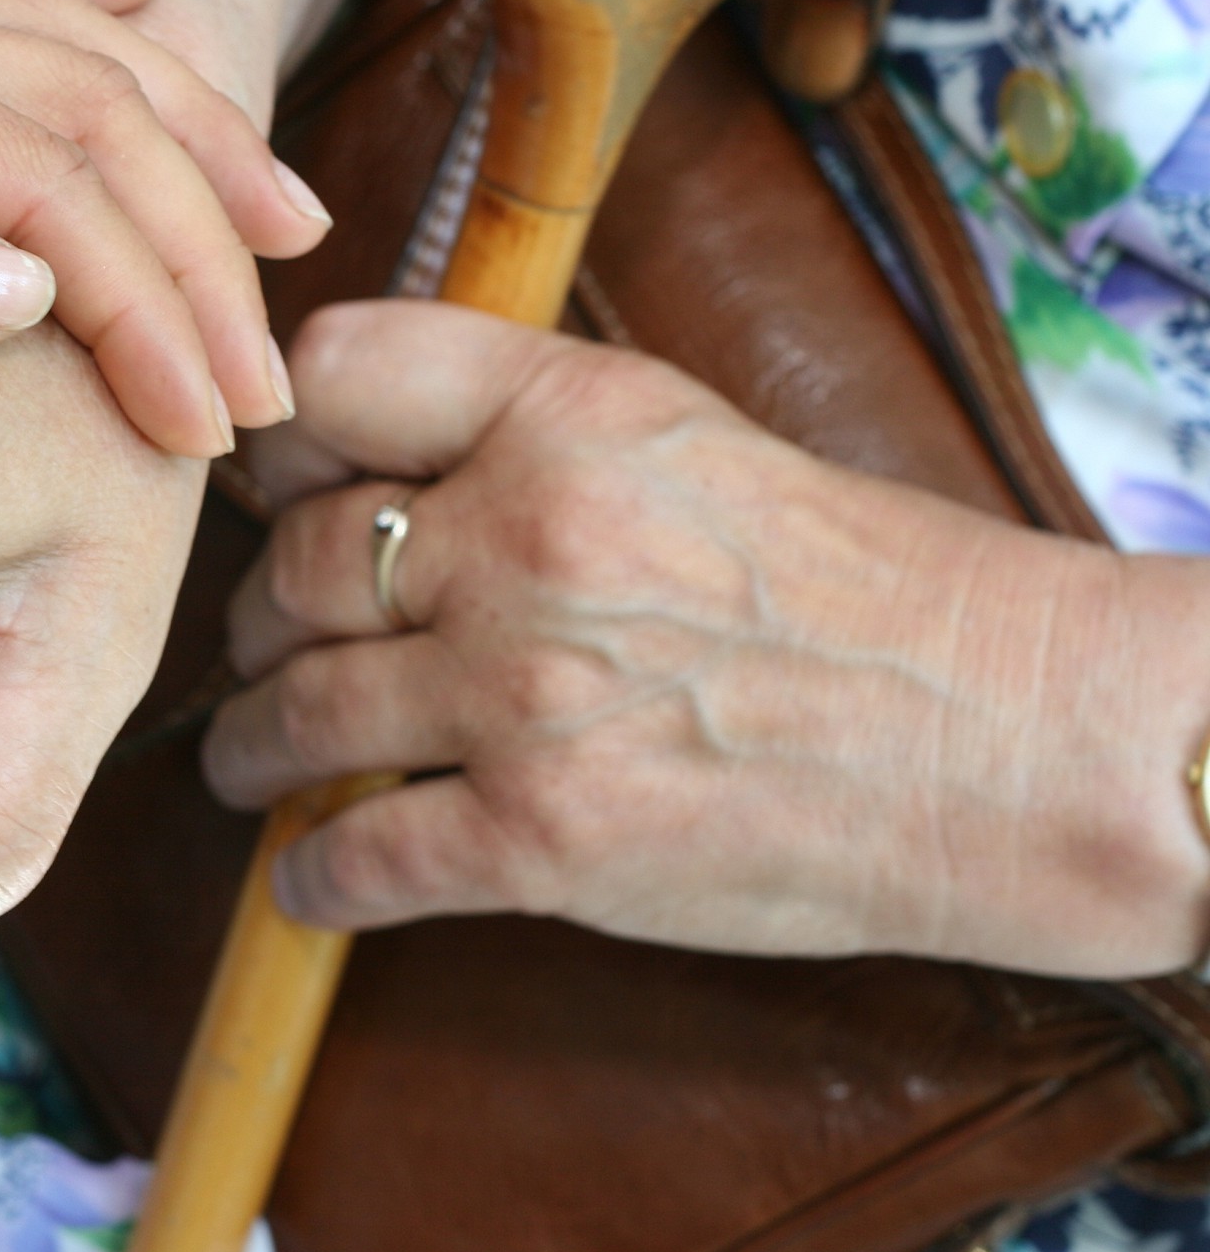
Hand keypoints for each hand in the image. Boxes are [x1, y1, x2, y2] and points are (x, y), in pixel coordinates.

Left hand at [0, 0, 283, 460]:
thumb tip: (26, 281)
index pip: (27, 171)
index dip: (136, 301)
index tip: (206, 423)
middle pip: (69, 107)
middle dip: (187, 241)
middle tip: (264, 369)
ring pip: (49, 58)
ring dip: (173, 132)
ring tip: (275, 215)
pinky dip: (66, 6)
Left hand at [203, 300, 1209, 977]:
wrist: (1002, 736)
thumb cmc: (856, 585)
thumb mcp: (681, 435)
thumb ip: (521, 429)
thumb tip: (365, 462)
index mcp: (563, 416)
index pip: (330, 374)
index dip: (276, 440)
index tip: (270, 489)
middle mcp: (524, 540)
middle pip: (295, 565)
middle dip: (259, 619)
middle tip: (263, 649)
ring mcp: (522, 694)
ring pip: (295, 712)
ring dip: (252, 745)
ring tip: (249, 760)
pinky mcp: (540, 838)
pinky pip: (354, 858)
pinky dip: (311, 876)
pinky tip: (310, 877)